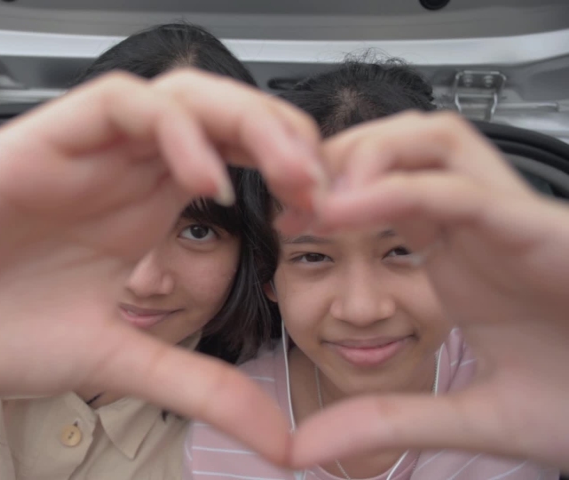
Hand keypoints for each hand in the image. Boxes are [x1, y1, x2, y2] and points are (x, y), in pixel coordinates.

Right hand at [0, 70, 320, 463]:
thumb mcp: (121, 364)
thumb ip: (201, 389)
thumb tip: (280, 441)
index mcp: (144, 211)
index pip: (239, 159)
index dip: (294, 175)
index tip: (330, 219)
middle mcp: (121, 172)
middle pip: (223, 115)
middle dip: (285, 137)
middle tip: (324, 190)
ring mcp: (83, 153)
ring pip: (180, 94)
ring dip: (243, 121)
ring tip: (284, 174)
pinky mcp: (39, 140)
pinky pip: (119, 106)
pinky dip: (170, 130)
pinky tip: (199, 179)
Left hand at [289, 111, 568, 470]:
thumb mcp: (467, 417)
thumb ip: (388, 421)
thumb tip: (305, 447)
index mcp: (458, 256)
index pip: (384, 188)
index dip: (326, 192)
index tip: (282, 221)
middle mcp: (478, 228)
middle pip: (401, 144)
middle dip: (339, 155)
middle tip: (287, 194)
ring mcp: (510, 222)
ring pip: (433, 142)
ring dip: (368, 155)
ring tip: (317, 198)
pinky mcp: (542, 230)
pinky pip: (463, 190)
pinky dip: (402, 190)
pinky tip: (347, 210)